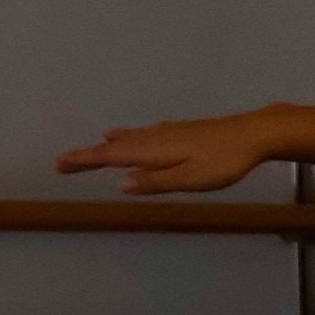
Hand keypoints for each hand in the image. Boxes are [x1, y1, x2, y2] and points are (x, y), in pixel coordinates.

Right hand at [55, 111, 279, 192]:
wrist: (254, 133)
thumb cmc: (225, 161)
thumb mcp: (190, 179)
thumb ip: (156, 182)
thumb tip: (122, 184)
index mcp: (153, 150)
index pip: (110, 156)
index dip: (84, 160)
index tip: (59, 164)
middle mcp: (156, 137)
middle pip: (115, 146)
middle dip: (90, 154)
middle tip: (64, 162)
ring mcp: (170, 132)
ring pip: (133, 138)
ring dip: (111, 143)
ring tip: (97, 144)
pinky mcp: (184, 131)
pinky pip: (149, 134)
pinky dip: (134, 136)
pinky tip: (139, 135)